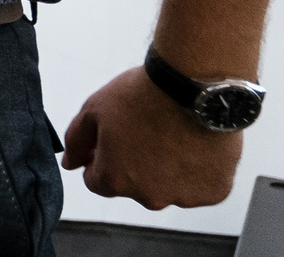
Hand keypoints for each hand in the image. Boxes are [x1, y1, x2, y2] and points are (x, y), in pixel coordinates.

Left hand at [62, 66, 242, 209]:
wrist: (194, 85)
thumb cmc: (143, 95)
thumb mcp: (93, 109)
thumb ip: (76, 141)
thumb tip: (69, 164)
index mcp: (115, 179)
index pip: (97, 181)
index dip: (100, 159)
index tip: (112, 140)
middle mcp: (149, 197)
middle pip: (134, 186)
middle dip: (134, 164)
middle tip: (146, 131)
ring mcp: (184, 197)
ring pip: (168, 187)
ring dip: (167, 170)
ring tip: (173, 135)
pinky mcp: (214, 192)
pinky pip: (200, 187)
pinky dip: (197, 171)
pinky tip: (195, 145)